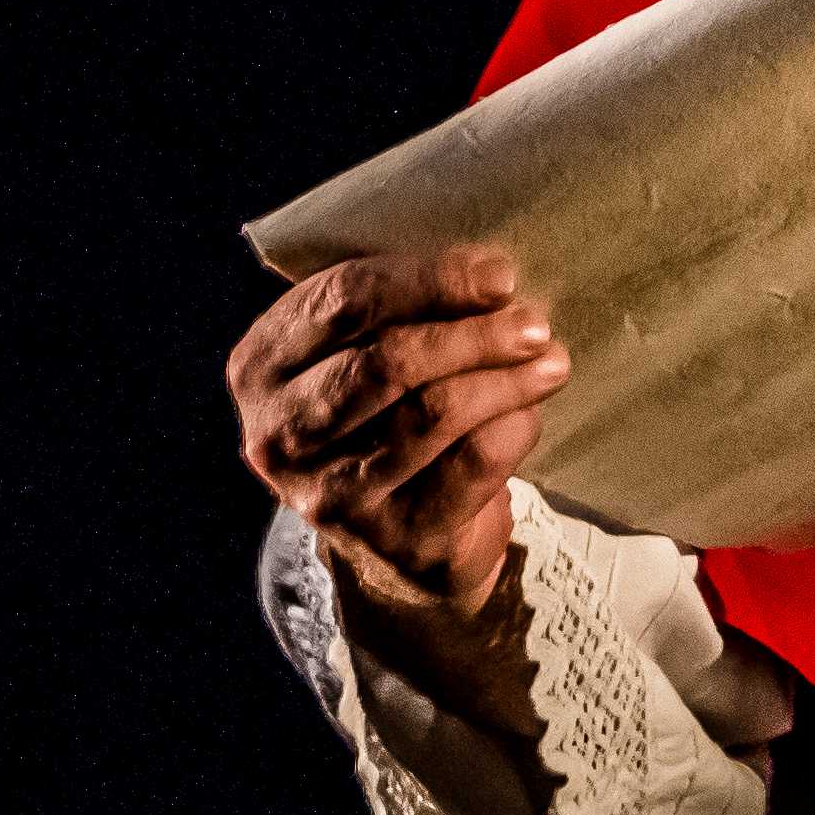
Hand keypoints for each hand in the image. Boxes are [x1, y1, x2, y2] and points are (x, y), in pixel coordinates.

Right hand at [230, 247, 568, 621]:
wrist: (394, 540)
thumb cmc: (385, 416)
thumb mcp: (364, 353)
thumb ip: (402, 311)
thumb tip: (493, 275)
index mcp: (261, 364)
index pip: (344, 301)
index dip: (430, 281)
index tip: (500, 274)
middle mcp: (279, 432)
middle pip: (389, 361)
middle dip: (473, 335)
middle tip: (535, 322)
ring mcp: (330, 492)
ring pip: (434, 413)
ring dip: (506, 379)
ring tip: (552, 361)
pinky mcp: (392, 535)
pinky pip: (472, 463)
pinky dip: (513, 427)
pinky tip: (531, 412)